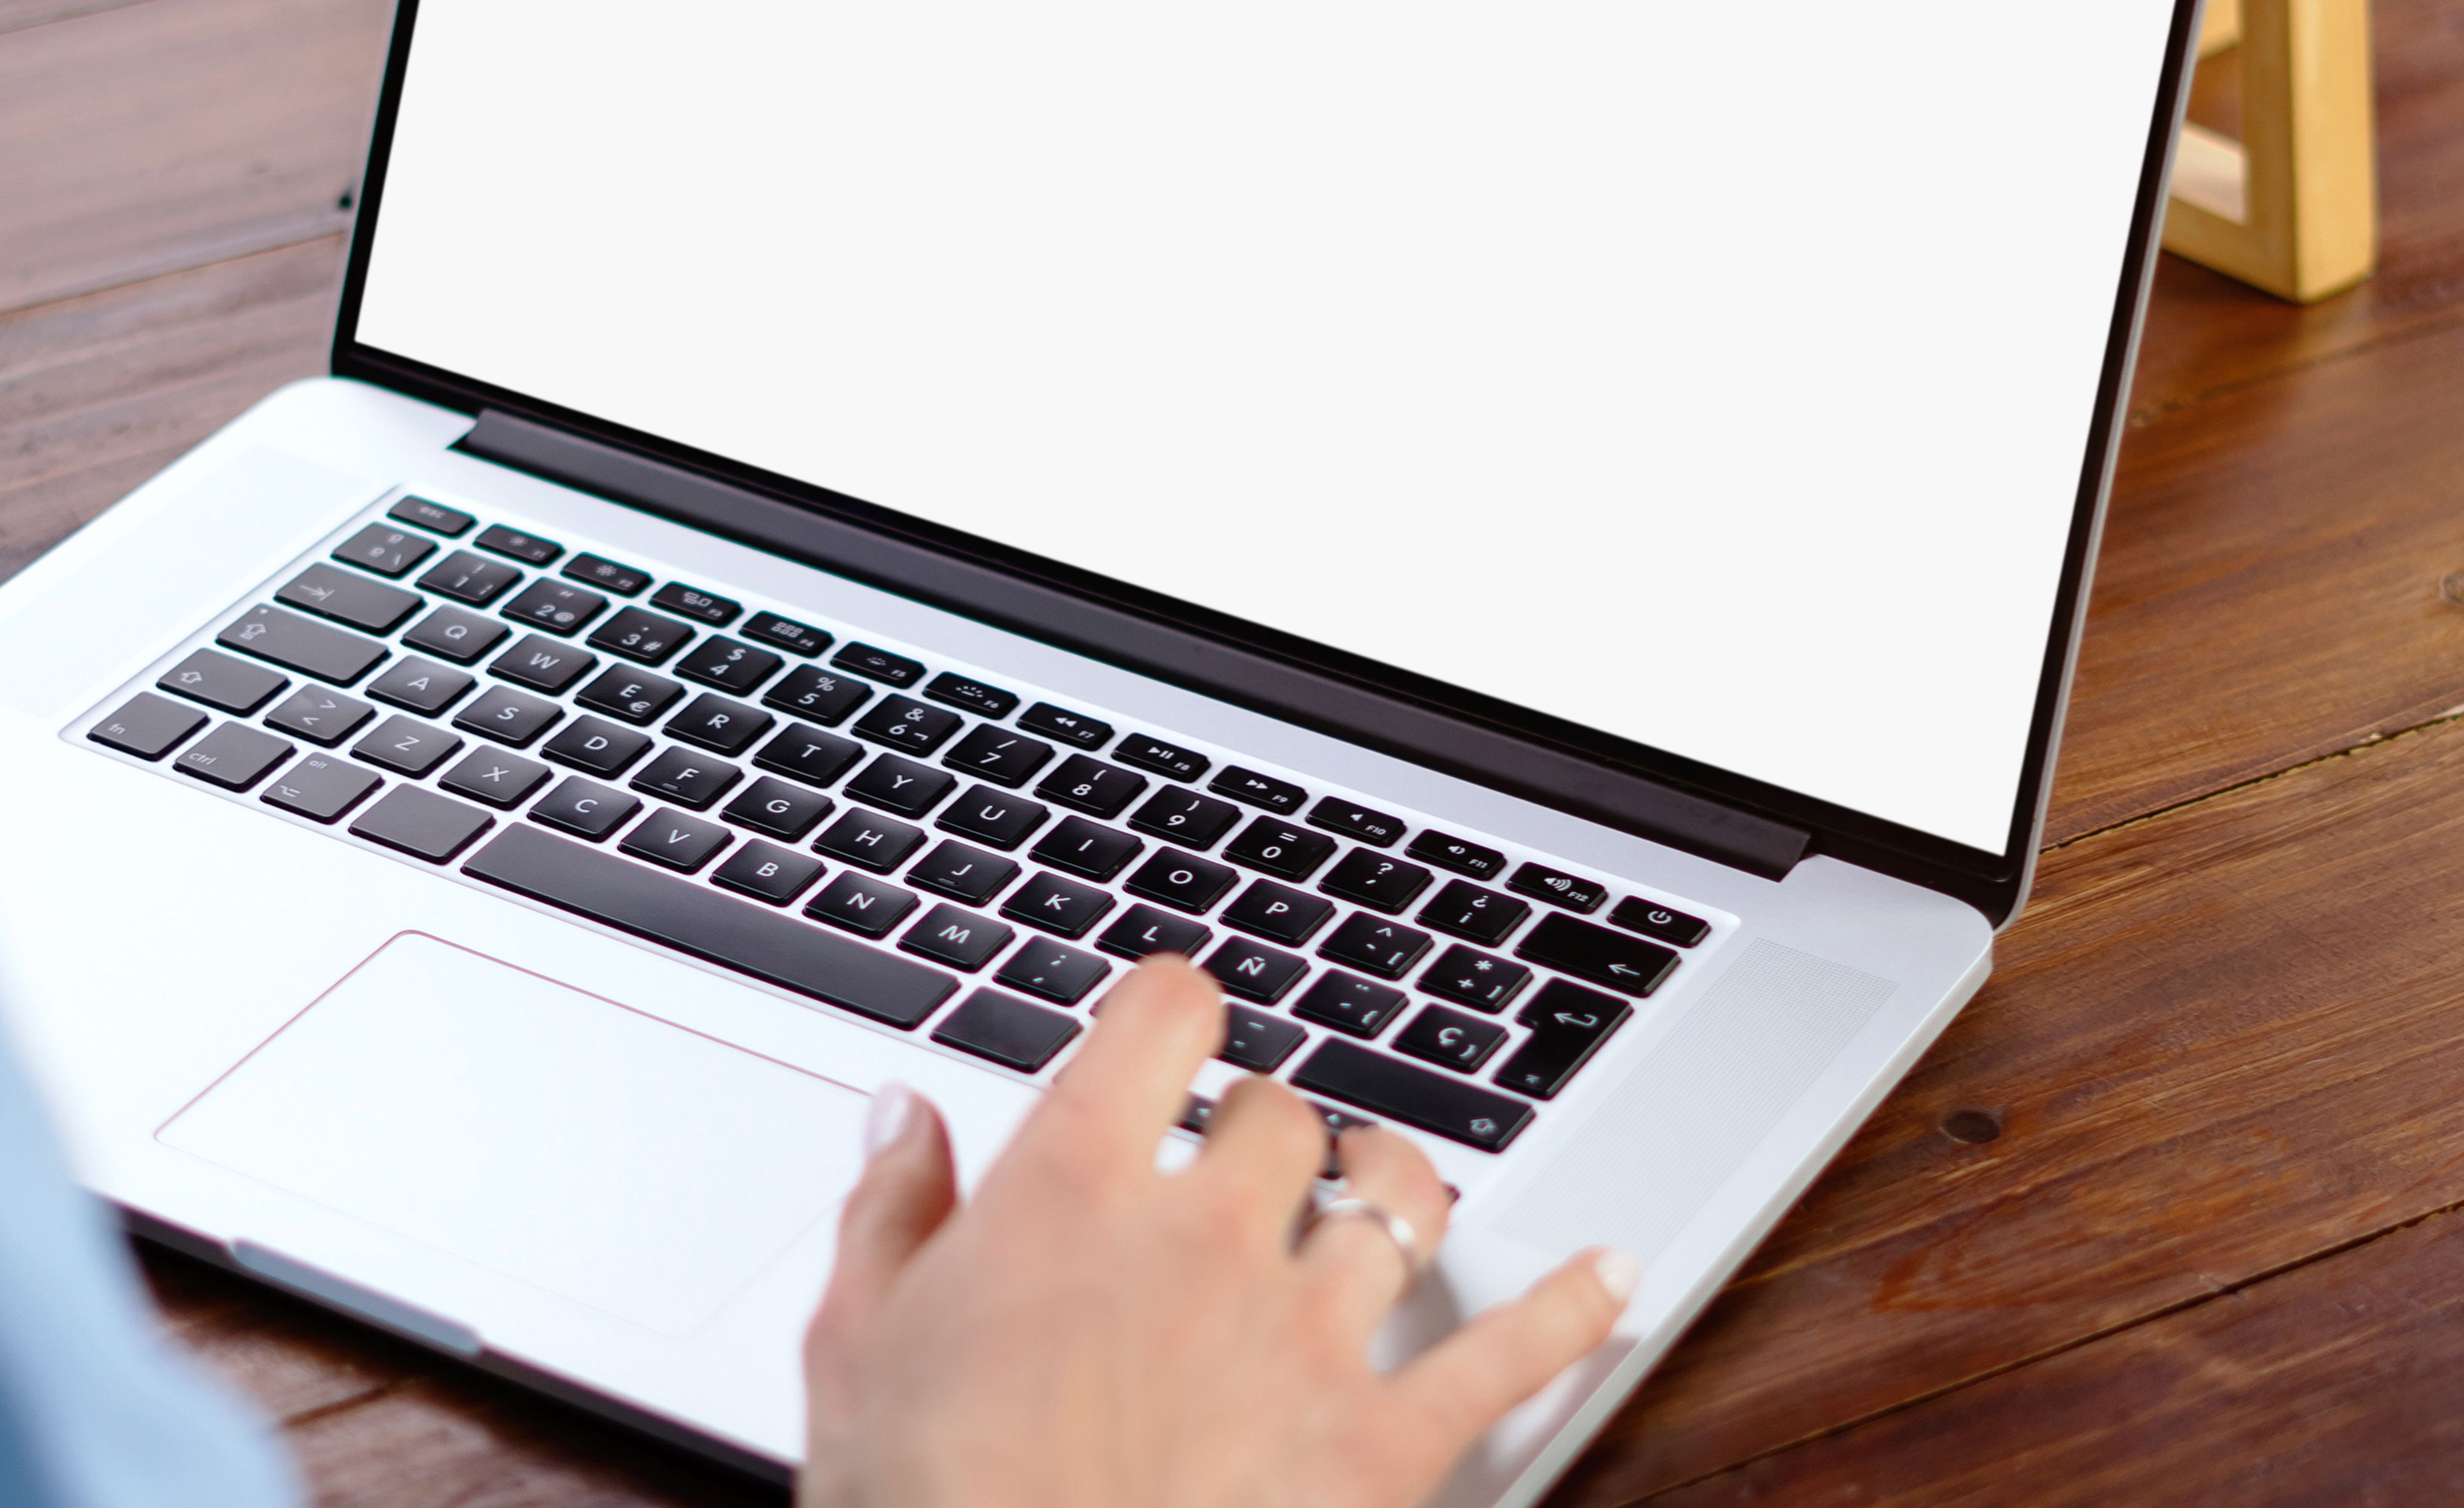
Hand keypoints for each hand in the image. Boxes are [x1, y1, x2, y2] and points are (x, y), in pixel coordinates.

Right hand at [800, 957, 1633, 1507]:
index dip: (1174, 1005)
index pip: (1165, 1015)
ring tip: (1386, 1181)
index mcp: (1072, 1192)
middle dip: (1265, 1122)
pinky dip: (1571, 1310)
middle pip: (1281, 1111)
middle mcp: (1205, 1239)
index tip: (1169, 1023)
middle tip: (1244, 1153)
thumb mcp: (855, 1346)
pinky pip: (1506, 1357)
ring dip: (1395, 1180)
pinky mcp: (1381, 1445)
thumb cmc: (925, 1501)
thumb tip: (906, 1115)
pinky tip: (1609, 1276)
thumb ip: (891, 1213)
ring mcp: (1306, 1337)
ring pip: (1398, 1200)